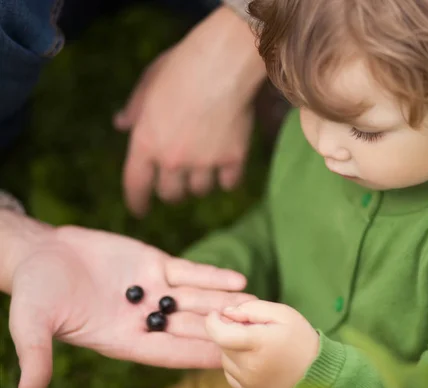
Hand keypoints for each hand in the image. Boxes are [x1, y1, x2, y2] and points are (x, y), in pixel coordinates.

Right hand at [6, 218, 254, 387]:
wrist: (41, 253)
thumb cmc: (34, 291)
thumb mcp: (32, 322)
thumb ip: (36, 354)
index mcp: (121, 339)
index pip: (166, 353)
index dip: (195, 356)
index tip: (227, 361)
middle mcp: (144, 318)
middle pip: (190, 328)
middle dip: (221, 330)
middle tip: (255, 334)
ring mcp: (153, 291)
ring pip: (196, 300)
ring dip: (226, 304)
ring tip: (257, 307)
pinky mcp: (155, 264)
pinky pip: (189, 273)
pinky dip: (212, 276)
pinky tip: (238, 281)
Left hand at [115, 6, 266, 217]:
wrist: (223, 63)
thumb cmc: (181, 66)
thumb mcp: (148, 83)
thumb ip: (134, 109)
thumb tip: (121, 125)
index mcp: (146, 142)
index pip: (135, 185)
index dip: (137, 202)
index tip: (140, 211)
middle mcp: (172, 159)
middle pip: (171, 194)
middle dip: (173, 192)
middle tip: (178, 184)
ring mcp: (204, 162)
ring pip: (201, 191)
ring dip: (200, 184)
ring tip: (205, 170)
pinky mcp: (233, 158)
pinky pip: (229, 183)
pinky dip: (228, 179)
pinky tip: (228, 169)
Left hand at [205, 300, 319, 387]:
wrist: (316, 372)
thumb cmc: (299, 339)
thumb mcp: (282, 313)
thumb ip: (252, 308)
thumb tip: (227, 312)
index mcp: (258, 343)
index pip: (220, 334)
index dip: (213, 322)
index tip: (217, 313)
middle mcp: (250, 366)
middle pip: (223, 344)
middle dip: (230, 332)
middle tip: (252, 328)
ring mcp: (248, 382)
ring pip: (225, 359)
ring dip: (234, 348)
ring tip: (257, 345)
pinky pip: (231, 373)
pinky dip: (237, 363)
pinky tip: (256, 358)